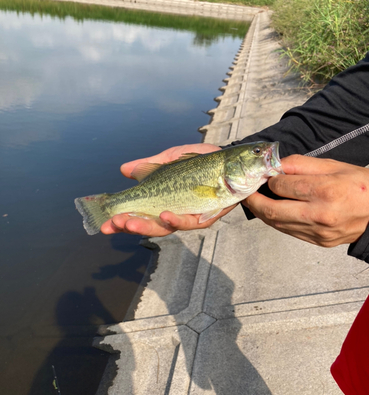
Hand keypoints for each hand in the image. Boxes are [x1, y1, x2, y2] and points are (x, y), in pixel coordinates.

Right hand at [100, 143, 235, 236]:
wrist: (231, 159)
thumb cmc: (201, 161)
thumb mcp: (170, 159)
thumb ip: (149, 165)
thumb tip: (123, 170)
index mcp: (164, 203)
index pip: (141, 216)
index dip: (123, 221)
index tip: (105, 222)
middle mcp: (176, 214)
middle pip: (150, 226)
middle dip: (130, 226)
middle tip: (113, 225)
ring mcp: (191, 217)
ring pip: (167, 227)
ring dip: (148, 226)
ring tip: (130, 223)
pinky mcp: (208, 215)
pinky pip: (191, 221)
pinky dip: (177, 220)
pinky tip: (164, 215)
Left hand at [243, 154, 368, 246]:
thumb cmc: (360, 186)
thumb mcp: (333, 166)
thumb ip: (301, 165)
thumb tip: (276, 166)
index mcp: (325, 192)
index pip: (282, 186)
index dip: (270, 180)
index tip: (266, 175)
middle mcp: (319, 215)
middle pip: (272, 210)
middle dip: (253, 200)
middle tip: (246, 193)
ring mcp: (317, 232)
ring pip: (276, 223)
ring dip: (262, 212)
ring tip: (255, 201)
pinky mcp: (317, 242)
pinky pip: (288, 231)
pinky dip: (276, 220)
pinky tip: (274, 211)